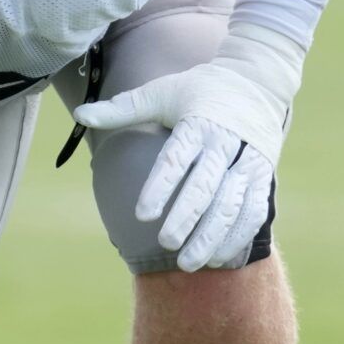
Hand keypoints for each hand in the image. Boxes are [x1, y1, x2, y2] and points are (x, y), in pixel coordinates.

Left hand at [72, 24, 303, 272]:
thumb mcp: (163, 91)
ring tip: (188, 263)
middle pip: (206, 186)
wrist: (259, 80)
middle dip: (187, 217)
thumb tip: (80, 114)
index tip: (141, 215)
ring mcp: (249, 160)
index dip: (160, 187)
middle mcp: (225, 142)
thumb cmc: (200, 89)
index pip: (177, 158)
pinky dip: (237, 236)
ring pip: (233, 204)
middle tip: (166, 244)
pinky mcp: (264, 175)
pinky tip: (218, 257)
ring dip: (213, 236)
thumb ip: (123, 108)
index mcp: (197, 123)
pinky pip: (254, 210)